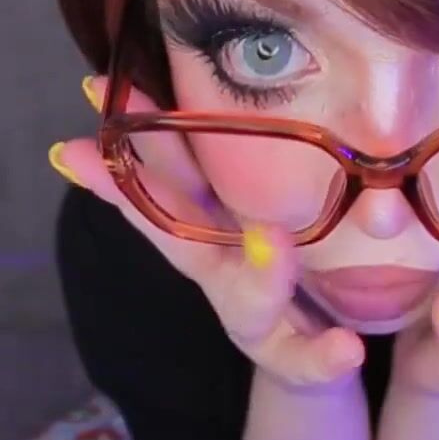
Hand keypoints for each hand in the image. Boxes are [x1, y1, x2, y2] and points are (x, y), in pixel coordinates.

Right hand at [50, 77, 365, 390]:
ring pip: (244, 304)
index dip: (128, 139)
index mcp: (212, 229)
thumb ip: (237, 157)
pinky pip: (308, 365)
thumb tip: (213, 74)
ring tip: (273, 241)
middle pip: (178, 235)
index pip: (164, 177)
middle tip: (103, 150)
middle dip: (141, 195)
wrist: (318, 365)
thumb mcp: (262, 210)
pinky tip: (346, 347)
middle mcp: (220, 276)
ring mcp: (254, 323)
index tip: (92, 90)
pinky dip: (322, 357)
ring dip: (256, 273)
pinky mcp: (296, 364)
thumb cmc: (286, 274)